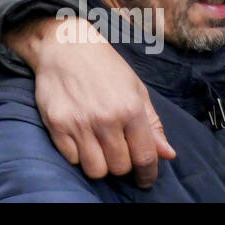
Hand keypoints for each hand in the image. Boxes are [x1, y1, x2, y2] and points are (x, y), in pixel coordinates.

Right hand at [7, 16, 175, 186]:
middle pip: (119, 167)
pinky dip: (77, 155)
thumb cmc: (104, 66)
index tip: (145, 179)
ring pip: (95, 169)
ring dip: (100, 164)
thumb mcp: (136, 89)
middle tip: (117, 152)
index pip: (145, 157)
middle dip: (121, 165)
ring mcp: (79, 123)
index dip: (147, 174)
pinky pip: (71, 159)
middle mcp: (105, 118)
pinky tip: (80, 139)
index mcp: (130, 109)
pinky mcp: (56, 124)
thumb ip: (152, 124)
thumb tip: (167, 154)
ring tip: (99, 149)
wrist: (65, 45)